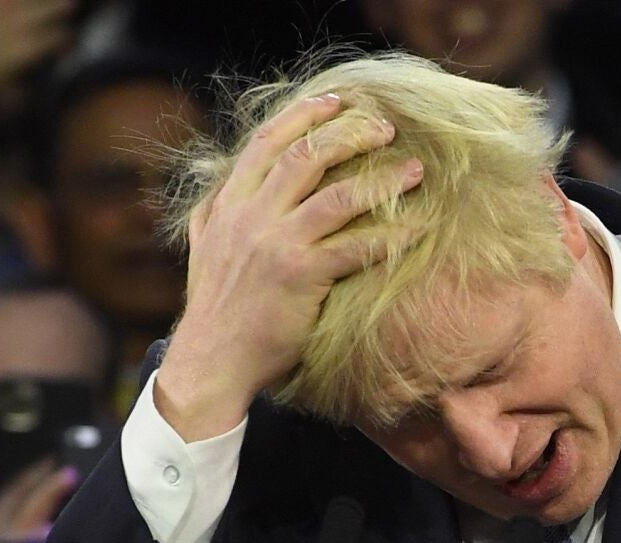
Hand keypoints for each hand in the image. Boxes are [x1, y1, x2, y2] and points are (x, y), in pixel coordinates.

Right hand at [154, 93, 421, 440]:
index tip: (338, 102)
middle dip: (351, 134)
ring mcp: (276, 245)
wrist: (211, 361)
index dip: (305, 115)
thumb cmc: (214, 310)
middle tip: (386, 129)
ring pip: (337, 196)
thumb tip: (217, 191)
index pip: (267, 141)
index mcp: (229, 204)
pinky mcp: (300, 277)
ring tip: (415, 171)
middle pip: (307, 155)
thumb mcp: (202, 251)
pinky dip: (391, 235)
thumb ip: (210, 216)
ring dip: (382, 179)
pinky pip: (355, 247)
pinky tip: (418, 228)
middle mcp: (251, 216)